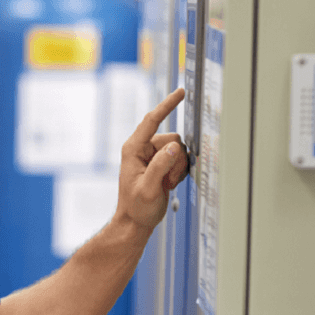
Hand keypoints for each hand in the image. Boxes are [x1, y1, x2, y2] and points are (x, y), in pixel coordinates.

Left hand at [114, 88, 188, 232]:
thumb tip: (174, 147)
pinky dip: (179, 172)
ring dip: (177, 168)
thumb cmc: (137, 207)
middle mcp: (142, 148)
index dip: (167, 105)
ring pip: (179, 150)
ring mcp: (152, 156)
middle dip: (176, 160)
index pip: (152, 121)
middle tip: (167, 181)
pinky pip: (180, 159)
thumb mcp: (148, 188)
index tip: (180, 92)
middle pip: (173, 140)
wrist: (136, 221)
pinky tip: (168, 184)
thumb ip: (160, 166)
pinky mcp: (161, 163)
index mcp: (133, 149)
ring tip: (165, 184)